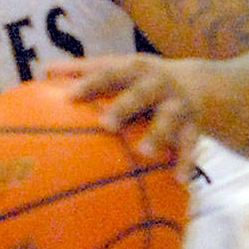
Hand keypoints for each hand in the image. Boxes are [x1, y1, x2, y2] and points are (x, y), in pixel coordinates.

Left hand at [47, 54, 198, 174]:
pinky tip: (179, 180)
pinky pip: (190, 145)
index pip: (108, 73)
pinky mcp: (194, 124)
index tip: (69, 97)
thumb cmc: (143, 79)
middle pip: (140, 92)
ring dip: (159, 134)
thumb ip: (84, 71)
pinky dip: (185, 161)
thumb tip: (45, 71)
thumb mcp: (119, 69)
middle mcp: (156, 83)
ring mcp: (177, 103)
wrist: (203, 83)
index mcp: (133, 69)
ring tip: (145, 152)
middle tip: (106, 124)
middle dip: (125, 106)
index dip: (89, 83)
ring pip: (169, 118)